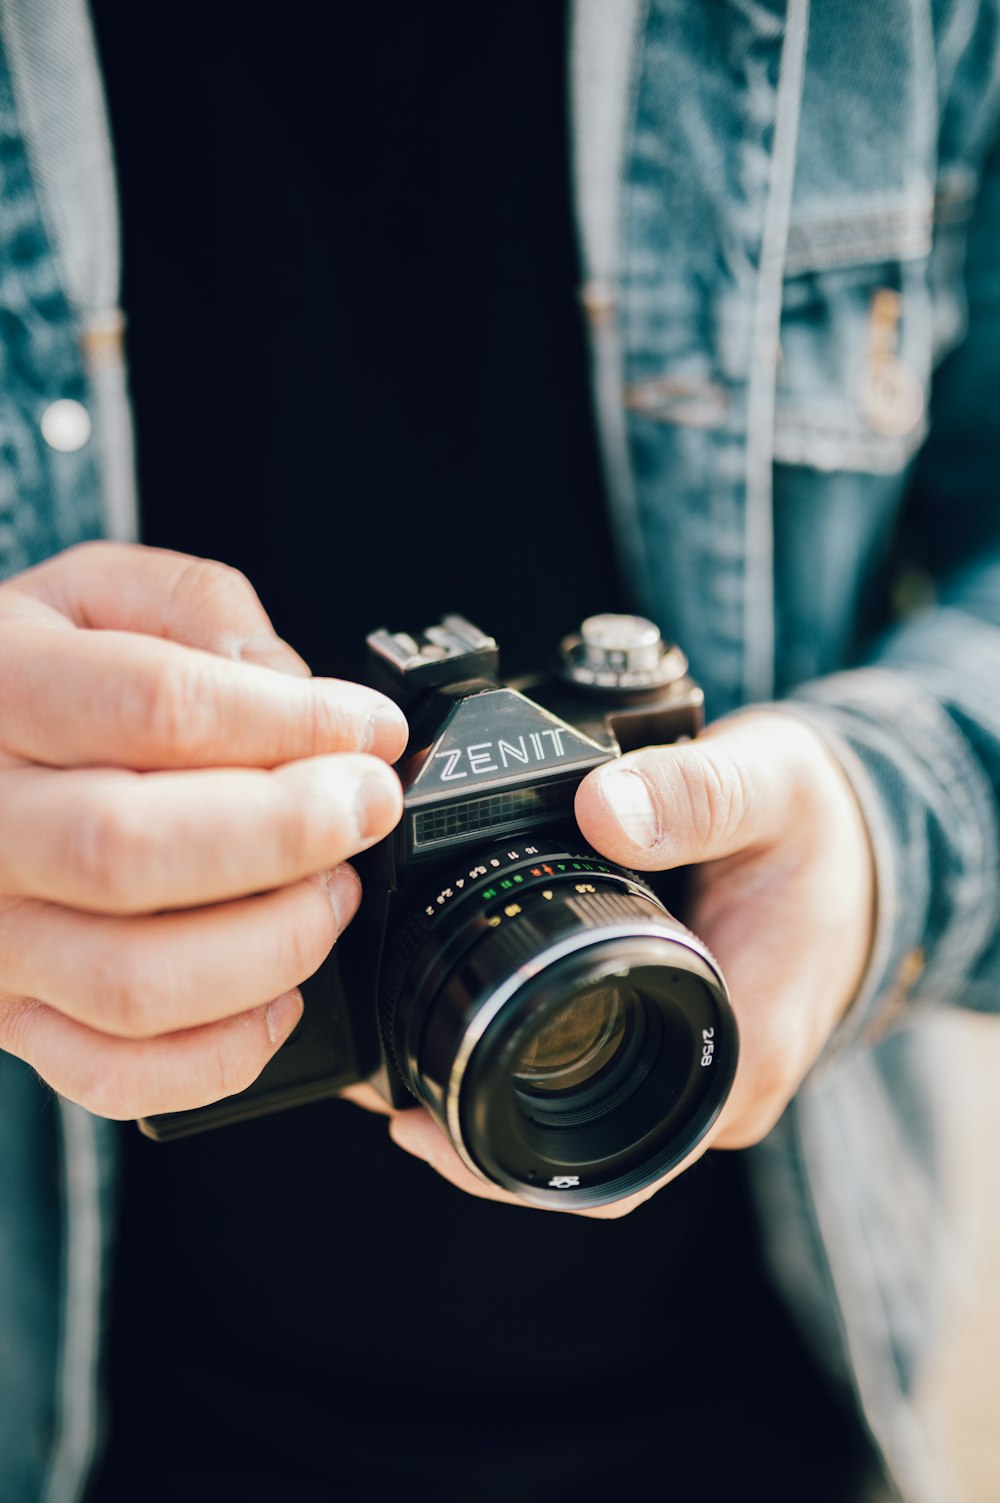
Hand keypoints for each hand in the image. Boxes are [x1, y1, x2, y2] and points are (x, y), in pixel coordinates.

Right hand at [0, 542, 406, 1117]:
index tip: (368, 731)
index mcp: (1, 692)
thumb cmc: (29, 675)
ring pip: (136, 981)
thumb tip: (291, 688)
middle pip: (135, 852)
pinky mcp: (15, 1014)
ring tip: (331, 891)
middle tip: (365, 807)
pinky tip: (279, 992)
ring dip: (273, 943)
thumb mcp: (97, 591)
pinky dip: (224, 1051)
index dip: (292, 724)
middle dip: (290, 833)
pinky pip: (117, 1073)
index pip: (157, 709)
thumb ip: (199, 611)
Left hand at [384, 711, 874, 1216]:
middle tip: (382, 1087)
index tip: (419, 1120)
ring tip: (402, 1060)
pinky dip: (528, 1063)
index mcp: (742, 1052)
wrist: (863, 844)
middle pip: (581, 1158)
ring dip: (495, 1101)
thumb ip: (694, 795)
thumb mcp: (770, 790)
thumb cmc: (820, 831)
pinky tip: (467, 1023)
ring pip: (582, 1125)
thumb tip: (601, 807)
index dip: (508, 1159)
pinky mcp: (677, 1045)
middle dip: (477, 1132)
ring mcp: (695, 1073)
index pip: (616, 1165)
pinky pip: (593, 1082)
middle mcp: (717, 1087)